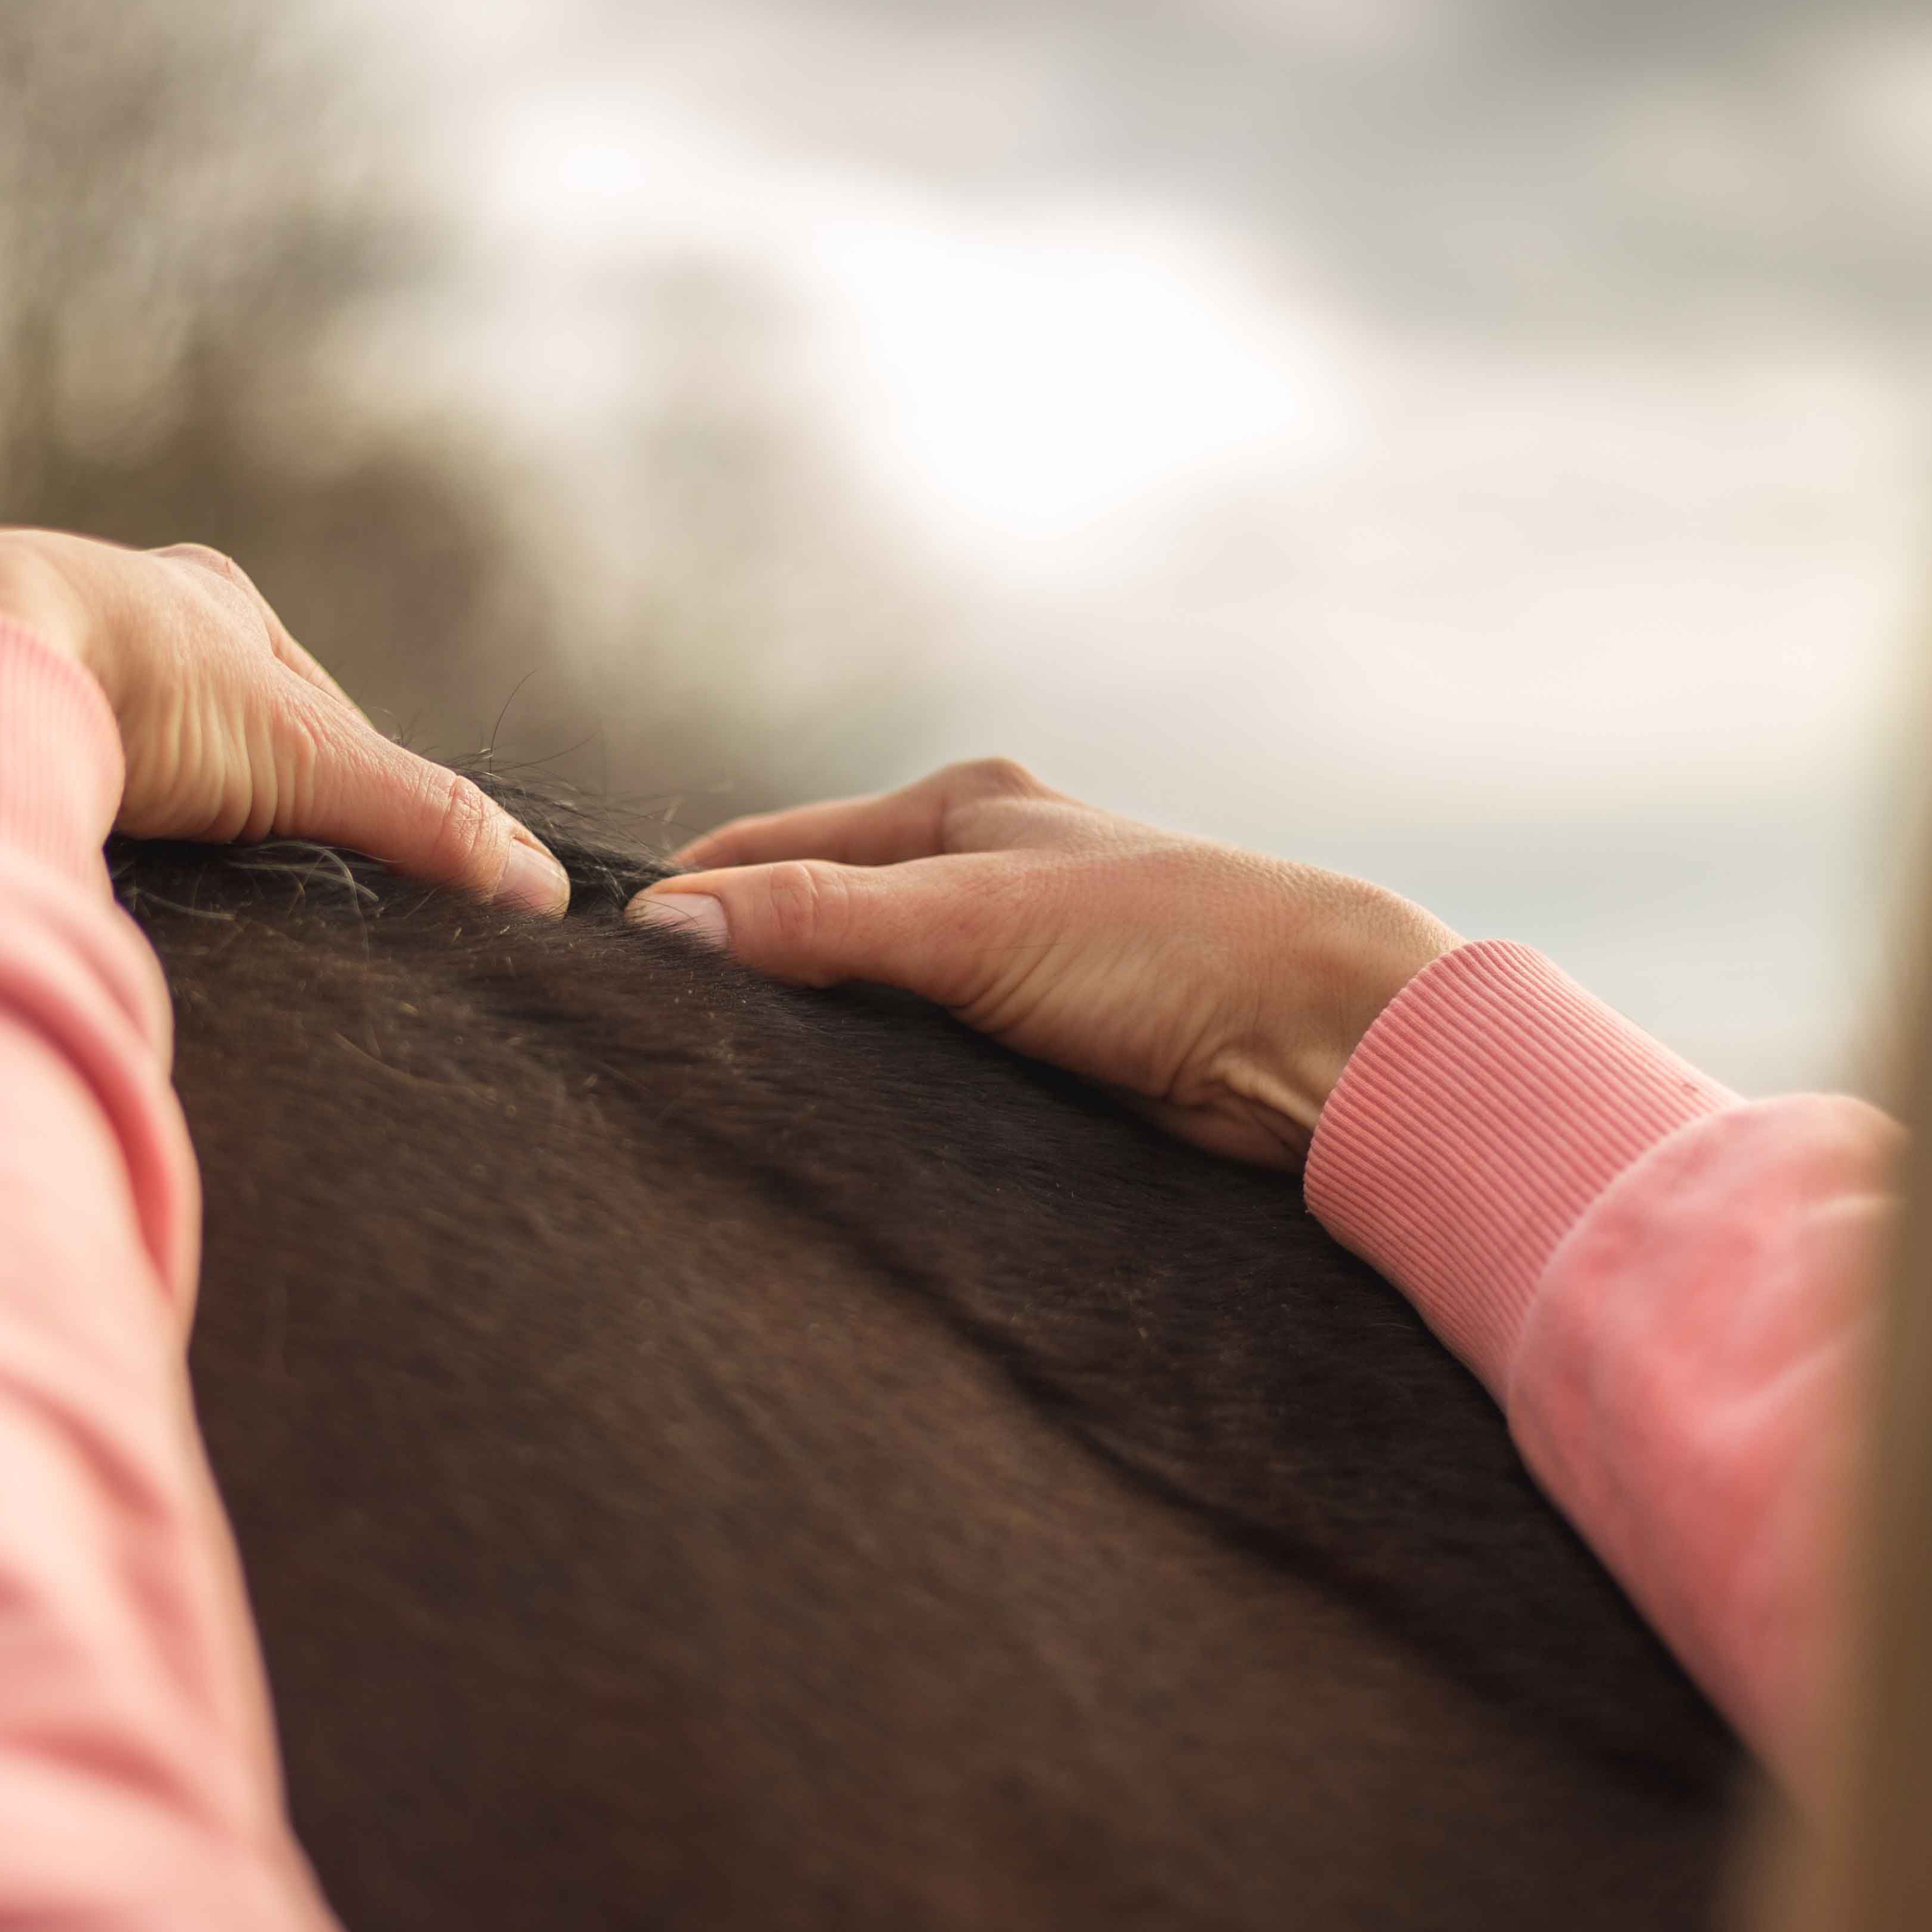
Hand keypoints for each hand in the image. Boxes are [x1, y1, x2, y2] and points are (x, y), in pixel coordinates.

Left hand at [0, 528, 568, 914]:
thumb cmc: (136, 681)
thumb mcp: (304, 753)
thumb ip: (421, 818)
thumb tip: (544, 887)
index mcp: (209, 596)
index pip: (309, 707)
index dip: (341, 785)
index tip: (355, 859)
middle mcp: (122, 608)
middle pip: (216, 729)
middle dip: (238, 799)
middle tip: (252, 878)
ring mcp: (36, 657)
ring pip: (123, 751)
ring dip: (148, 813)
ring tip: (163, 882)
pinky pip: (41, 770)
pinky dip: (69, 815)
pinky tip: (75, 858)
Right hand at [629, 759, 1454, 1167]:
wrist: (1328, 1041)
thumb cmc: (1167, 947)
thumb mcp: (967, 920)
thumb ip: (815, 923)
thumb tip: (659, 928)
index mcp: (960, 806)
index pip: (769, 851)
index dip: (687, 904)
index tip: (604, 971)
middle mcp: (980, 873)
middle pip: (809, 924)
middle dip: (737, 976)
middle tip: (642, 1046)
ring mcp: (1012, 963)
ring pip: (862, 1002)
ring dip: (805, 1043)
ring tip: (713, 1092)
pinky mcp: (1043, 1048)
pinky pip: (919, 1063)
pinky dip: (868, 1087)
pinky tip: (824, 1125)